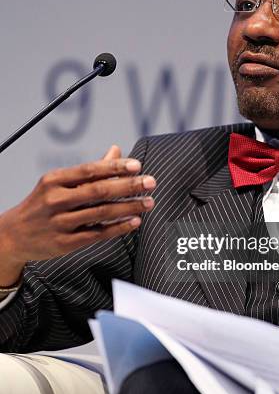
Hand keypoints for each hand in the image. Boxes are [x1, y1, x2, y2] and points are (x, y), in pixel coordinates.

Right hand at [0, 145, 155, 283]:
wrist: (12, 236)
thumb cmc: (42, 204)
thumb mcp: (59, 183)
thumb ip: (91, 169)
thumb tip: (116, 150)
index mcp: (54, 180)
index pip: (90, 170)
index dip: (115, 167)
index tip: (137, 165)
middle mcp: (56, 200)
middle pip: (99, 191)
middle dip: (128, 186)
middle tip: (150, 182)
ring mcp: (60, 222)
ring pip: (101, 213)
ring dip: (128, 207)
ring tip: (148, 202)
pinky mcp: (66, 243)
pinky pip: (98, 233)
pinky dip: (118, 227)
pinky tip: (134, 221)